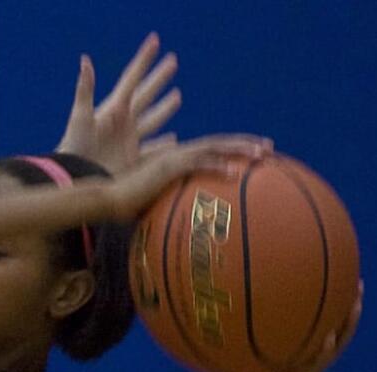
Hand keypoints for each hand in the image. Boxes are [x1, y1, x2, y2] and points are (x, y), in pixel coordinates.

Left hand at [56, 33, 181, 174]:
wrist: (73, 178)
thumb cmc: (74, 147)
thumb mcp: (80, 116)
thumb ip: (85, 89)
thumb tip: (85, 59)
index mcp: (113, 109)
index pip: (132, 78)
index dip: (144, 59)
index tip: (155, 40)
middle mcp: (123, 123)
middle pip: (146, 94)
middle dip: (159, 78)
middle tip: (172, 60)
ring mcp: (128, 141)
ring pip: (153, 120)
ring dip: (165, 108)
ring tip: (177, 96)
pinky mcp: (132, 161)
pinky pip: (153, 151)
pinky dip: (164, 145)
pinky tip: (174, 140)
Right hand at [103, 134, 271, 221]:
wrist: (106, 200)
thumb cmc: (125, 206)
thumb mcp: (155, 204)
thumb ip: (172, 205)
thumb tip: (186, 222)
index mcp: (176, 159)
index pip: (210, 149)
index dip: (233, 149)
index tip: (254, 154)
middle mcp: (177, 153)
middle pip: (218, 143)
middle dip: (245, 143)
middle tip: (269, 149)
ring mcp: (173, 158)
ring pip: (213, 147)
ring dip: (239, 149)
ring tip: (261, 154)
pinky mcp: (167, 167)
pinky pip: (197, 164)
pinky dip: (216, 166)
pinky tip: (233, 172)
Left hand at [229, 281, 362, 371]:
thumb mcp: (243, 352)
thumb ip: (241, 332)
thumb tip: (224, 305)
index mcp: (303, 351)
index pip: (325, 323)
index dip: (335, 304)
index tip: (340, 280)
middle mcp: (312, 357)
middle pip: (340, 329)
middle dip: (350, 307)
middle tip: (358, 284)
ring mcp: (312, 369)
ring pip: (339, 344)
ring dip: (349, 325)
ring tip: (356, 305)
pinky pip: (319, 363)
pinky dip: (325, 351)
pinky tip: (328, 337)